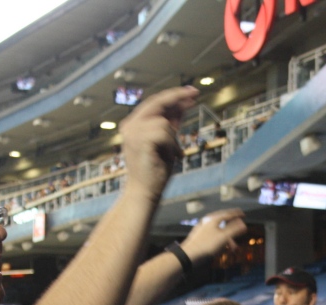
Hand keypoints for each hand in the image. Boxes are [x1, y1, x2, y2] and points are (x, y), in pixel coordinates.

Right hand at [119, 86, 198, 201]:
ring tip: (171, 154)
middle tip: (195, 93)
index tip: (190, 92)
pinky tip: (170, 157)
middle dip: (177, 96)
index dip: (173, 96)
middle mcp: (130, 125)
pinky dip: (171, 145)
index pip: (154, 103)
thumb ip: (171, 124)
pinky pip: (165, 133)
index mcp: (134, 124)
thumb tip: (182, 105)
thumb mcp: (167, 142)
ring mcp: (132, 132)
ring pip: (164, 122)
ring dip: (173, 138)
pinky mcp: (139, 140)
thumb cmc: (156, 170)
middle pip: (157, 102)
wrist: (145, 192)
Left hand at [181, 209, 247, 262]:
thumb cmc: (207, 244)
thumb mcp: (224, 237)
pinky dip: (220, 241)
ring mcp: (203, 229)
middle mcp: (208, 221)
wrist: (189, 254)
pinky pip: (213, 236)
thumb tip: (243, 224)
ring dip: (227, 239)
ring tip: (232, 248)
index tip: (243, 214)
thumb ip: (234, 230)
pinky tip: (222, 249)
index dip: (237, 214)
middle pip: (223, 223)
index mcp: (214, 219)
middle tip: (239, 233)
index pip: (228, 214)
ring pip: (219, 231)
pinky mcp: (200, 237)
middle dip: (233, 230)